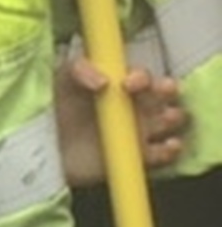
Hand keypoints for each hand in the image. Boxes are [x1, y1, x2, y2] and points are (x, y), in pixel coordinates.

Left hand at [55, 54, 186, 186]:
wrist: (52, 149)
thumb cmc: (62, 110)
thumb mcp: (64, 81)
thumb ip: (79, 70)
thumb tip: (103, 81)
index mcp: (124, 84)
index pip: (144, 76)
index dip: (142, 77)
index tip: (128, 84)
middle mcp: (140, 104)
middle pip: (167, 92)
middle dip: (165, 91)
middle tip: (152, 96)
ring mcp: (144, 130)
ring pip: (173, 118)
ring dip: (172, 117)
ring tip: (159, 120)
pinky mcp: (143, 156)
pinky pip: (167, 152)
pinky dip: (172, 148)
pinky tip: (166, 144)